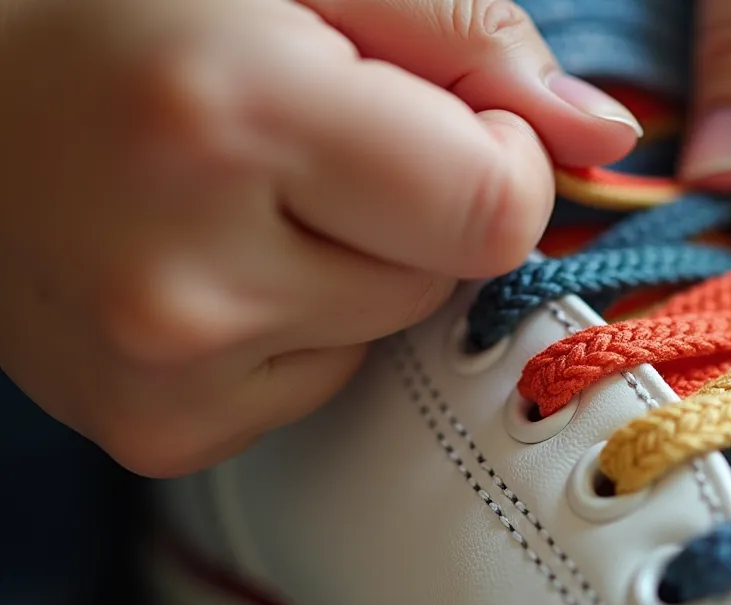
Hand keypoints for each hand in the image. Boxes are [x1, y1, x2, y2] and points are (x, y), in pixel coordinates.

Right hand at [0, 0, 640, 476]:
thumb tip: (603, 136)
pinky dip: (295, 326)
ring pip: (385, 335)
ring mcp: (163, 374)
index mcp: (235, 121)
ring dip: (350, 265)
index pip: (496, 209)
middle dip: (412, 206)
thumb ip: (471, 38)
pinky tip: (207, 257)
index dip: (495, 151)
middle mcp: (189, 275)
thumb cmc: (121, 5)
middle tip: (301, 139)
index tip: (429, 110)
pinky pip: (317, 385)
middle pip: (447, 279)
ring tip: (235, 194)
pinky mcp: (156, 430)